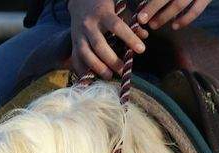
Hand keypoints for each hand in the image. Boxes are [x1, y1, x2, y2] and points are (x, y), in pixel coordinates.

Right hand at [68, 1, 212, 80]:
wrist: (80, 1)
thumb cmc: (104, 7)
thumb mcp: (118, 9)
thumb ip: (131, 23)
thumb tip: (144, 37)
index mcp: (103, 13)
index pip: (117, 26)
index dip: (130, 38)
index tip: (141, 50)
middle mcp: (89, 25)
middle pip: (99, 46)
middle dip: (112, 60)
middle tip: (123, 70)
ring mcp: (79, 35)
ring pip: (86, 54)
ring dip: (98, 68)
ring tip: (109, 76)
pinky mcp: (73, 44)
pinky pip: (76, 60)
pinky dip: (82, 71)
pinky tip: (92, 78)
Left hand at [136, 0, 211, 31]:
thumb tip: (144, 6)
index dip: (151, 4)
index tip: (140, 16)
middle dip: (153, 8)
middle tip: (143, 20)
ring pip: (179, 3)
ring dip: (165, 16)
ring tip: (154, 25)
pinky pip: (196, 10)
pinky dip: (185, 19)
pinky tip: (174, 26)